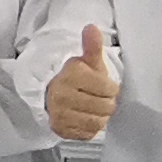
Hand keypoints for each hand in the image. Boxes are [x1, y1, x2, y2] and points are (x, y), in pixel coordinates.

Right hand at [46, 24, 117, 140]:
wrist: (50, 93)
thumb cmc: (75, 78)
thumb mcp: (86, 61)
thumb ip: (92, 45)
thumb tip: (91, 27)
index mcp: (71, 75)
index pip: (109, 89)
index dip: (110, 88)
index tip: (102, 85)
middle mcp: (61, 95)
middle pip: (105, 107)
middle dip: (107, 102)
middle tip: (98, 97)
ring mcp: (59, 114)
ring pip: (98, 122)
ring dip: (100, 116)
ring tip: (93, 107)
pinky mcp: (60, 129)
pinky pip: (88, 134)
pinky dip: (90, 127)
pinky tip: (85, 117)